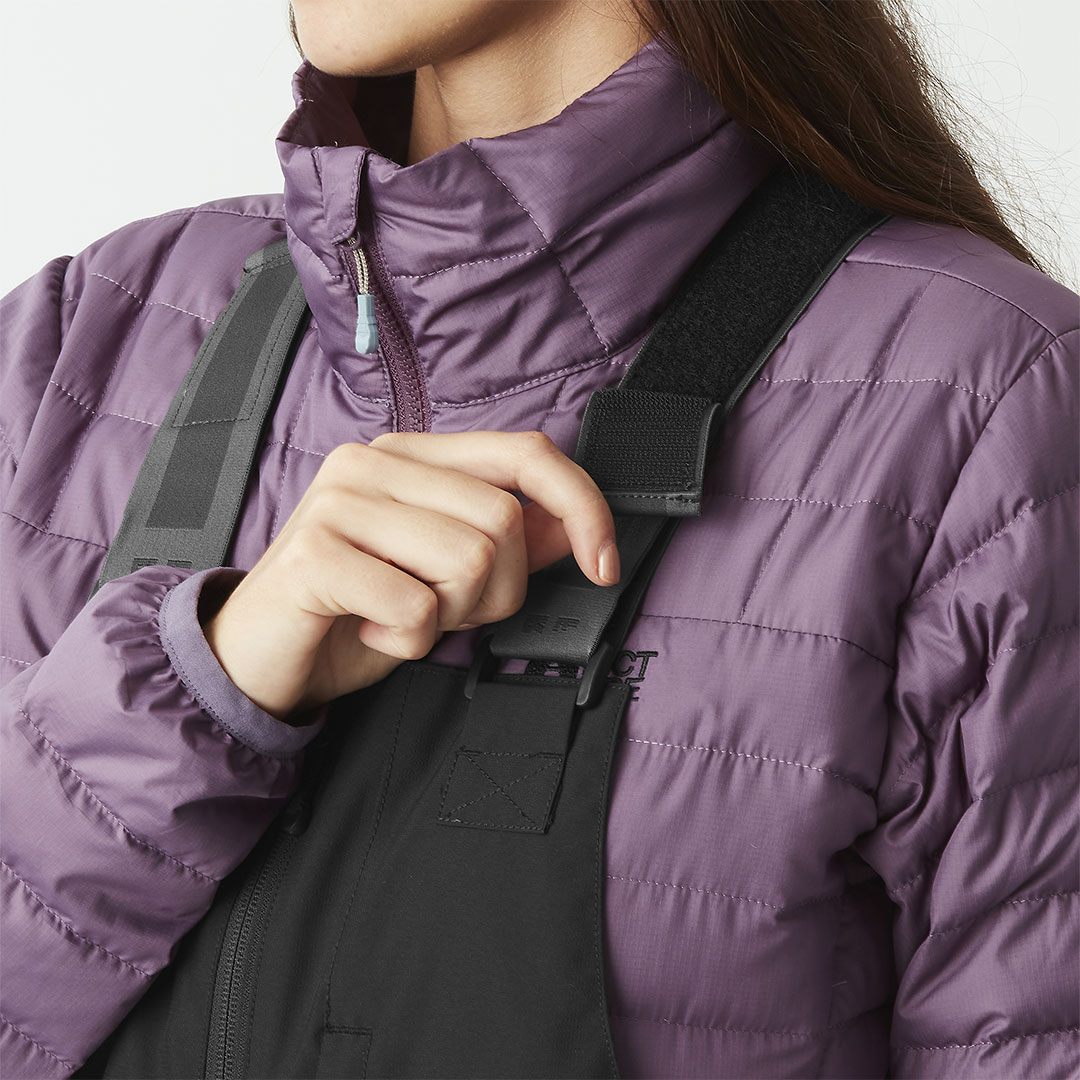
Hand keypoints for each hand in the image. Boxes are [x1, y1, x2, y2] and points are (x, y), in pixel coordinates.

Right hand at [202, 430, 619, 722]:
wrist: (259, 657)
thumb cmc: (355, 609)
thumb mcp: (444, 575)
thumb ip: (508, 542)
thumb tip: (577, 528)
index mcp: (411, 455)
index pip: (526, 452)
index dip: (582, 505)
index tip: (603, 565)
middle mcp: (374, 461)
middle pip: (505, 521)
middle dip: (494, 592)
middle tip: (439, 610)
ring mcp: (340, 501)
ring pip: (469, 561)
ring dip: (448, 617)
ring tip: (398, 617)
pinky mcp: (315, 553)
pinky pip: (416, 608)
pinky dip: (408, 643)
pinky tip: (369, 631)